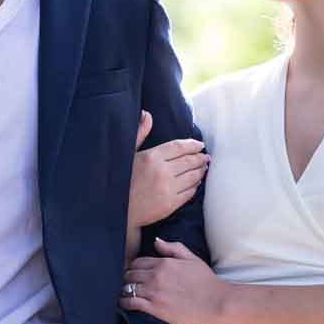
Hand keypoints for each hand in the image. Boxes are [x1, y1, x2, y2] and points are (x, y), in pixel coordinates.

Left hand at [120, 237, 229, 323]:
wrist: (216, 303)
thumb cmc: (206, 282)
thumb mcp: (192, 259)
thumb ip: (173, 248)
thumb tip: (156, 241)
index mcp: (164, 263)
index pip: (138, 262)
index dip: (133, 267)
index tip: (132, 273)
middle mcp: (156, 276)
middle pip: (130, 274)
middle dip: (126, 278)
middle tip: (126, 283)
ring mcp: (154, 292)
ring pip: (128, 287)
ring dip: (123, 290)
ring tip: (123, 293)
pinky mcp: (155, 308)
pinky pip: (131, 302)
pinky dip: (124, 302)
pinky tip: (123, 303)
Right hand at [128, 111, 207, 227]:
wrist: (117, 209)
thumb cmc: (121, 180)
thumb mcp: (128, 154)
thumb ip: (140, 133)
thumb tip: (147, 114)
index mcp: (152, 157)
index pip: (179, 147)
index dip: (192, 145)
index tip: (200, 145)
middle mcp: (162, 171)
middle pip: (189, 161)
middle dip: (200, 158)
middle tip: (206, 157)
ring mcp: (168, 188)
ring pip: (192, 177)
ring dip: (200, 171)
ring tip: (204, 167)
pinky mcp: (170, 204)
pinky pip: (189, 193)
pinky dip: (195, 186)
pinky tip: (196, 183)